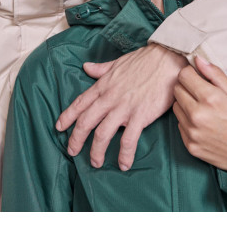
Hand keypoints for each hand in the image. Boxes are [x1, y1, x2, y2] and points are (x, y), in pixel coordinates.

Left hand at [55, 44, 186, 170]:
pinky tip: (123, 165)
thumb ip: (101, 68)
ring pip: (103, 134)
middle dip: (76, 139)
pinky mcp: (141, 116)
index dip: (68, 116)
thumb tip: (86, 67)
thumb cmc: (145, 60)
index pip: (80, 103)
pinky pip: (129, 140)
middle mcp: (110, 98)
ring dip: (96, 151)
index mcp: (103, 85)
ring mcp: (124, 108)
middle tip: (72, 151)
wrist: (167, 59)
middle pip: (86, 122)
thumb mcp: (118, 63)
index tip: (59, 127)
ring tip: (95, 163)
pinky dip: (124, 154)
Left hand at [173, 56, 226, 172]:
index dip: (190, 73)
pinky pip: (179, 125)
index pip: (183, 75)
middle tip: (200, 92)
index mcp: (210, 98)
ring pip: (176, 107)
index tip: (197, 77)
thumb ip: (215, 74)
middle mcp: (197, 115)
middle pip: (177, 90)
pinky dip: (187, 121)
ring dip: (185, 104)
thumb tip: (198, 60)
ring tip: (202, 108)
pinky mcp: (190, 145)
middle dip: (186, 87)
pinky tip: (202, 123)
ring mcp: (192, 132)